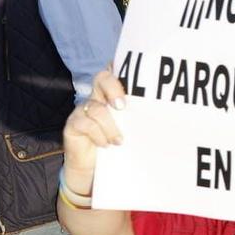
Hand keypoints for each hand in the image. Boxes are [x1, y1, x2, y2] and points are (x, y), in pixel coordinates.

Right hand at [61, 70, 130, 190]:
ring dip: (110, 126)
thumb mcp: (131, 129)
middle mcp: (97, 98)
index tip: (134, 74)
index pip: (115, 72)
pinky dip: (98, 134)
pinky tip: (105, 144)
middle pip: (102, 78)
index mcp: (113, 95)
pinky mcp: (73, 124)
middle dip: (114, 88)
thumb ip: (139, 117)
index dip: (120, 66)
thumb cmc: (117, 145)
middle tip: (123, 106)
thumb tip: (162, 113)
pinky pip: (85, 123)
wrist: (94, 169)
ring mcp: (83, 110)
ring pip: (96, 108)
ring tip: (119, 141)